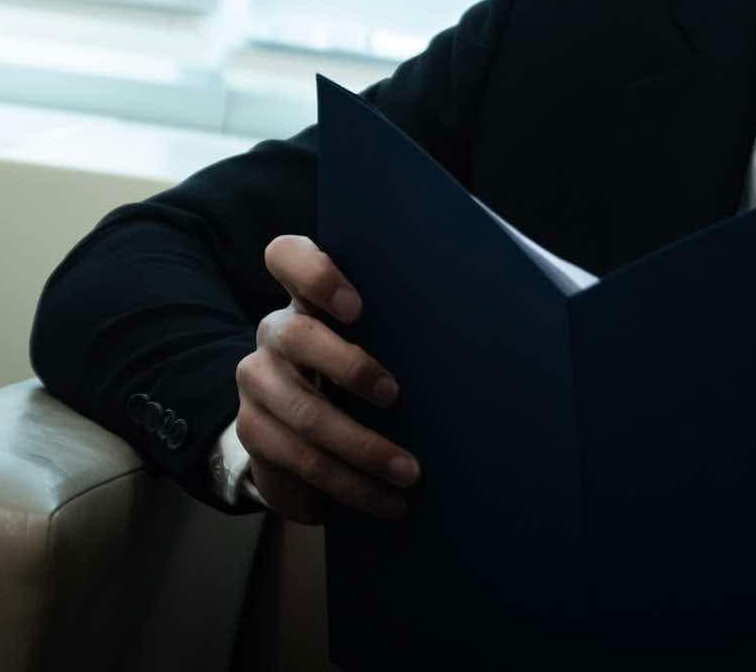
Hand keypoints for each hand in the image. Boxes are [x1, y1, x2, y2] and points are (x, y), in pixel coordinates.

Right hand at [235, 234, 419, 523]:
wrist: (301, 421)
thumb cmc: (366, 362)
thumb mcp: (383, 337)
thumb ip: (408, 316)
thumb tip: (501, 301)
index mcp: (306, 296)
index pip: (287, 255)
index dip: (315, 273)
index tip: (357, 305)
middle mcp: (275, 331)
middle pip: (296, 335)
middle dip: (349, 366)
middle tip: (395, 394)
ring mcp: (258, 382)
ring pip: (302, 412)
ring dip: (360, 447)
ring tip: (409, 471)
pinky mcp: (254, 433)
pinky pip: (298, 462)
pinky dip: (347, 485)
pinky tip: (384, 500)